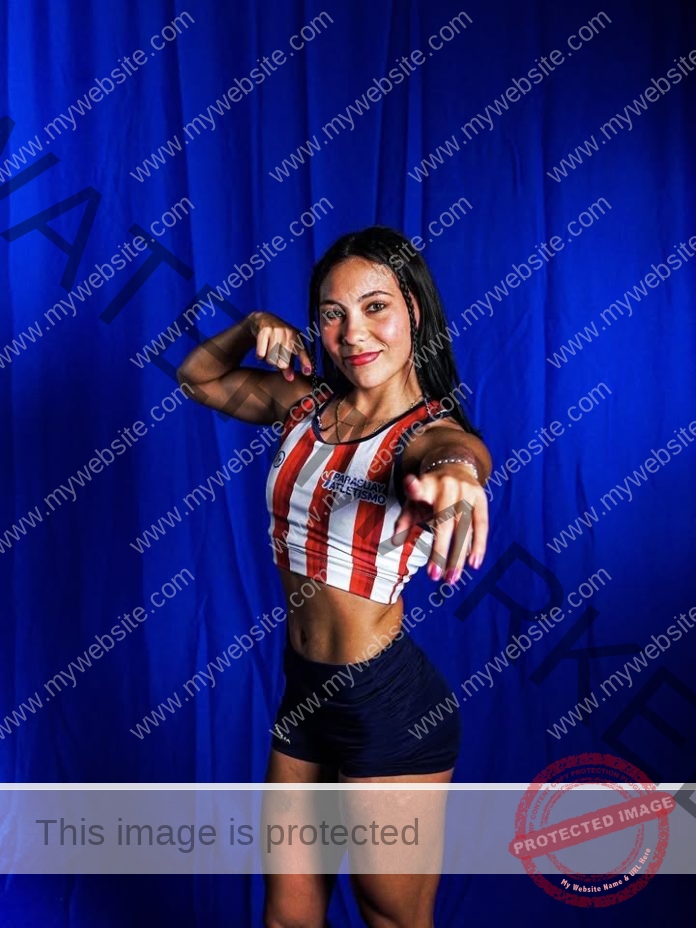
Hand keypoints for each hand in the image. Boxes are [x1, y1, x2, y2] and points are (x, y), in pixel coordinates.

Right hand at [249, 311, 311, 381]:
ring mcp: (276, 330)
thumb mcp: (286, 349)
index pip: (302, 351)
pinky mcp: (263, 330)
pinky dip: (260, 356)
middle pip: (283, 362)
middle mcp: (288, 332)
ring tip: (269, 353)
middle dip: (280, 366)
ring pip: (271, 359)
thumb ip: (289, 365)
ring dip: (269, 360)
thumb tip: (290, 379)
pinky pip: (261, 353)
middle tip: (277, 361)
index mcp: (297, 337)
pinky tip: (261, 349)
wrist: (263, 320)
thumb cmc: (279, 338)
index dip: (305, 362)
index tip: (307, 372)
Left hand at [391, 464, 488, 581]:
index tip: (410, 484)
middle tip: (435, 577)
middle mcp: (448, 486)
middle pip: (445, 522)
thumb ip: (404, 520)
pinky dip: (478, 545)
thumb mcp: (414, 500)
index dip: (414, 487)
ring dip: (459, 556)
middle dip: (441, 551)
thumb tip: (396, 541)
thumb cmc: (430, 490)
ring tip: (452, 578)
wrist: (455, 465)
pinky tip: (474, 563)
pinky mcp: (481, 497)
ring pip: (465, 528)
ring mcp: (467, 491)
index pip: (418, 488)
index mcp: (426, 485)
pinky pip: (481, 525)